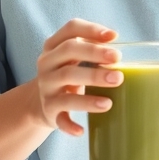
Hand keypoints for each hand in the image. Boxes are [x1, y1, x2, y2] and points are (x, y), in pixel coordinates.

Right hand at [35, 19, 122, 135]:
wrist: (40, 104)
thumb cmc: (67, 75)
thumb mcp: (74, 59)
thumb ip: (93, 48)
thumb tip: (117, 44)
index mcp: (54, 46)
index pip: (71, 29)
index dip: (91, 30)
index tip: (113, 36)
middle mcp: (47, 64)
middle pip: (69, 51)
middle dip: (95, 53)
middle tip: (118, 60)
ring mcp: (47, 87)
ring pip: (67, 80)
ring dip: (92, 82)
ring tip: (114, 86)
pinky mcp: (49, 110)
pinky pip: (59, 118)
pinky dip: (70, 124)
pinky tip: (82, 130)